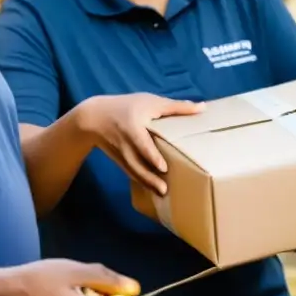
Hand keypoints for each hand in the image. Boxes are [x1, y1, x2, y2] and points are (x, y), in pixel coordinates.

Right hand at [77, 94, 204, 195]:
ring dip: (146, 183)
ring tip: (161, 193)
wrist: (93, 118)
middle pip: (136, 164)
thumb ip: (175, 107)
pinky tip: (151, 189)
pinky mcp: (120, 161)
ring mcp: (121, 155)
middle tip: (164, 189)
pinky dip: (141, 182)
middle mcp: (125, 144)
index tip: (162, 167)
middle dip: (149, 177)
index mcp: (133, 128)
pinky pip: (131, 173)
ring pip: (133, 172)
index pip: (141, 143)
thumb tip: (201, 108)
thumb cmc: (126, 106)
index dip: (151, 156)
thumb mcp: (149, 102)